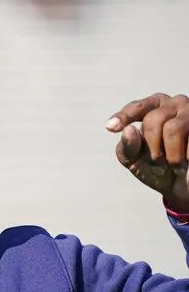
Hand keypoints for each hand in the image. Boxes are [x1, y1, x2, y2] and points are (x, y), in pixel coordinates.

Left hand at [106, 93, 188, 212]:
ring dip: (170, 154)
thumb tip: (129, 130)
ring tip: (174, 164)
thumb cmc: (157, 168)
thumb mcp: (134, 160)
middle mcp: (174, 104)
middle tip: (157, 161)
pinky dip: (186, 157)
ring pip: (173, 128)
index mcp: (153, 108)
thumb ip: (128, 147)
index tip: (111, 128)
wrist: (184, 186)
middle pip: (153, 120)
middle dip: (151, 146)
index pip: (137, 108)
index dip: (124, 117)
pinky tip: (188, 161)